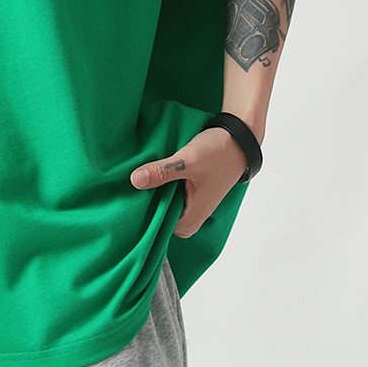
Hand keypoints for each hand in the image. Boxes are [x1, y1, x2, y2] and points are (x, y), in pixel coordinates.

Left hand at [129, 126, 249, 238]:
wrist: (239, 139)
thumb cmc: (219, 153)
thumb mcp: (188, 161)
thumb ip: (163, 172)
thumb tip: (136, 180)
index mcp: (191, 219)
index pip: (156, 227)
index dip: (142, 211)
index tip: (128, 197)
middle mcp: (191, 216)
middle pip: (158, 215)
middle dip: (146, 199)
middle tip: (130, 183)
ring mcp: (191, 204)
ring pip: (163, 202)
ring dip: (154, 189)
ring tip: (140, 175)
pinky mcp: (190, 192)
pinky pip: (169, 193)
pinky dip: (161, 183)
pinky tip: (152, 172)